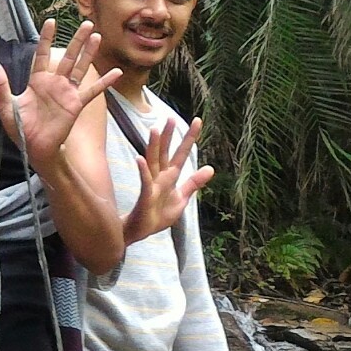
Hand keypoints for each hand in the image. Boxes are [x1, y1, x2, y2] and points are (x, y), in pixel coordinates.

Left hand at [0, 19, 119, 167]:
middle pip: (68, 56)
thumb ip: (0, 85)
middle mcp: (54, 83)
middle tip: (86, 23)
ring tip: (96, 36)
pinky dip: (104, 82)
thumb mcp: (6, 106)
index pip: (43, 54)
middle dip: (76, 40)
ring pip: (80, 68)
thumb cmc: (20, 128)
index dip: (47, 39)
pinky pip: (92, 91)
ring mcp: (67, 93)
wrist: (34, 148)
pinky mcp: (76, 104)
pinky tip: (116, 72)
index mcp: (37, 81)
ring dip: (89, 53)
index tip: (51, 22)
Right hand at [126, 115, 212, 244]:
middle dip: (169, 136)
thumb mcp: (181, 198)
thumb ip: (193, 183)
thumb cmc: (158, 215)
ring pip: (153, 162)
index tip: (197, 121)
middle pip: (165, 152)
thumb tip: (211, 168)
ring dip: (154, 146)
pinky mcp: (145, 196)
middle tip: (171, 118)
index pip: (181, 154)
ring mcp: (152, 185)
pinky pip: (145, 181)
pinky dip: (142, 170)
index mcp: (170, 177)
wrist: (142, 232)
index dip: (189, 138)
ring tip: (155, 129)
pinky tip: (139, 159)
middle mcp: (160, 177)